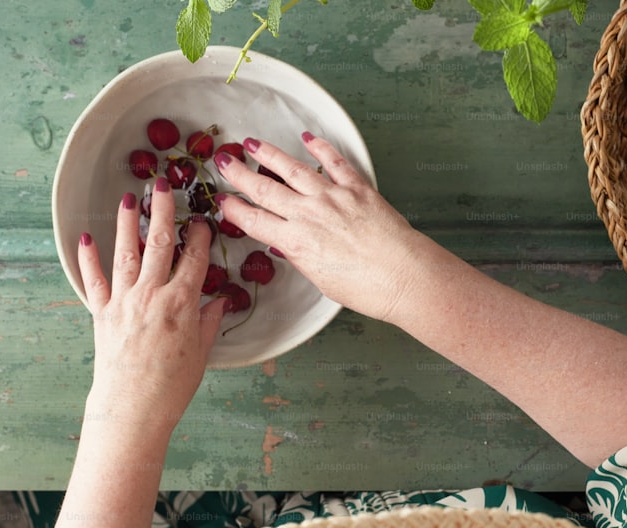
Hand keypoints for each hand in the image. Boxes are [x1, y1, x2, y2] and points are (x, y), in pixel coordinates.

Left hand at [78, 177, 226, 429]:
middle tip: (163, 185)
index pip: (195, 259)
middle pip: (160, 244)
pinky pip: (94, 280)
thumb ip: (208, 322)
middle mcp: (152, 295)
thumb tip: (218, 302)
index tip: (202, 220)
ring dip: (127, 223)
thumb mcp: (201, 353)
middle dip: (163, 211)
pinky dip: (89, 258)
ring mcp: (124, 302)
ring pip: (126, 253)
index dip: (200, 236)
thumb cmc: (172, 386)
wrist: (132, 408)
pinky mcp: (102, 313)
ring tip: (127, 198)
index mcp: (182, 304)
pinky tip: (86, 237)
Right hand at [212, 133, 429, 322]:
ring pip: (292, 169)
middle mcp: (309, 215)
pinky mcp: (357, 189)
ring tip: (253, 144)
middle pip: (265, 190)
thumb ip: (301, 257)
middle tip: (224, 162)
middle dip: (240, 174)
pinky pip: (335, 162)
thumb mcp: (322, 280)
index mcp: (296, 243)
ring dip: (270, 155)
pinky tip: (308, 139)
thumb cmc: (368, 288)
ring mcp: (333, 198)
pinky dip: (320, 148)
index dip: (235, 210)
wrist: (404, 277)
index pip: (254, 221)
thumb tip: (284, 244)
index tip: (222, 201)